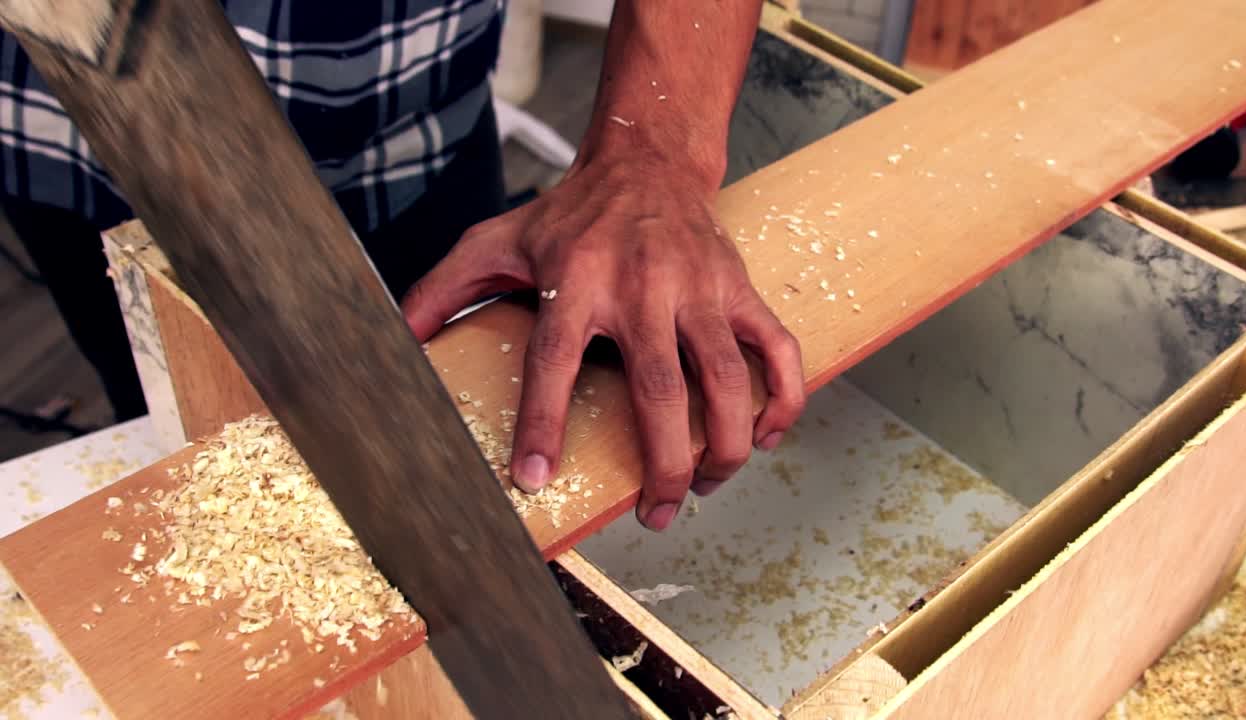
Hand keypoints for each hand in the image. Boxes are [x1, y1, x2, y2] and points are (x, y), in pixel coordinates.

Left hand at [402, 153, 804, 529]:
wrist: (645, 163)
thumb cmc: (568, 216)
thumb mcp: (494, 241)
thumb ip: (443, 290)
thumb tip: (395, 340)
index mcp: (576, 281)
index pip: (554, 361)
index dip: (543, 424)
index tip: (534, 480)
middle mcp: (642, 287)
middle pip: (660, 390)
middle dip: (662, 465)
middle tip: (653, 516)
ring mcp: (698, 288)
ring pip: (726, 378)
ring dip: (724, 446)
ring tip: (705, 488)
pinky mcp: (738, 288)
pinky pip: (778, 348)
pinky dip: (784, 398)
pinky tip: (768, 436)